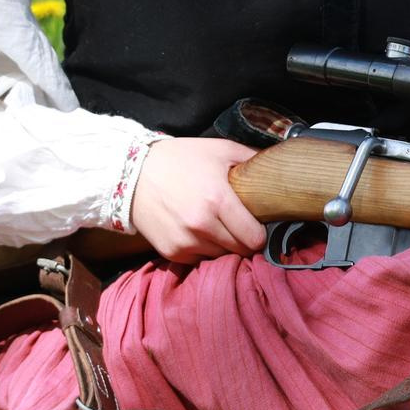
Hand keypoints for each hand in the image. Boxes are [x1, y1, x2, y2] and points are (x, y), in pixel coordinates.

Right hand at [127, 137, 267, 263]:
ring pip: (221, 257)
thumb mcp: (219, 149)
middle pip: (241, 251)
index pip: (255, 238)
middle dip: (244, 240)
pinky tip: (197, 231)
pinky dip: (203, 249)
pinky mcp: (171, 252)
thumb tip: (278, 168)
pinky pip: (199, 259)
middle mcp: (202, 225)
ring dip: (223, 246)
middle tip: (239, 225)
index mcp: (218, 200)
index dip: (260, 233)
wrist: (131, 174)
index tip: (256, 224)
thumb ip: (251, 159)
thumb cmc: (180, 158)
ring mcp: (185, 242)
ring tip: (216, 226)